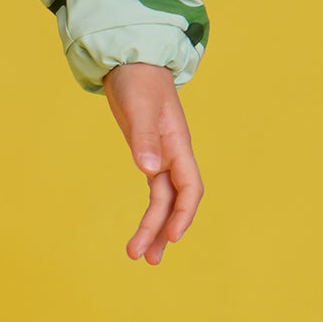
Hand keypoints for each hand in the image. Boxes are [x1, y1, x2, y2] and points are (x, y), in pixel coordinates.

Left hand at [101, 63, 203, 264]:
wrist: (133, 62)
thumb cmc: (139, 81)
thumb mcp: (139, 107)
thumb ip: (144, 137)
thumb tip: (149, 168)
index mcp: (177, 145)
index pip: (189, 188)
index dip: (182, 213)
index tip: (171, 236)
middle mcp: (173, 155)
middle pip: (173, 201)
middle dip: (161, 230)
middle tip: (144, 258)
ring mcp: (162, 156)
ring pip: (163, 200)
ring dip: (154, 227)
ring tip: (140, 255)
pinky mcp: (149, 154)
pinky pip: (155, 190)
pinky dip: (150, 210)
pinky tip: (144, 228)